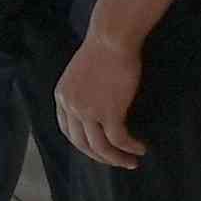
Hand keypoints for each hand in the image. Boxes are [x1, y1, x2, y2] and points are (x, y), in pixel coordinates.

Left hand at [57, 29, 149, 168]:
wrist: (111, 39)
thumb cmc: (102, 49)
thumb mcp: (81, 73)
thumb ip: (82, 91)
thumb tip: (95, 104)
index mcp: (61, 96)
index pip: (67, 130)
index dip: (82, 143)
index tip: (97, 148)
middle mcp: (71, 107)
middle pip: (81, 143)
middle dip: (99, 157)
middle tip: (116, 161)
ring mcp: (88, 111)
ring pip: (100, 147)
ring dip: (116, 159)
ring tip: (131, 162)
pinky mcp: (109, 112)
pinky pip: (118, 139)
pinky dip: (129, 148)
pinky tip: (139, 149)